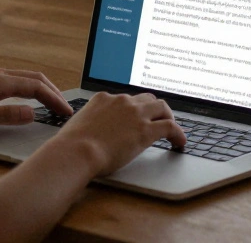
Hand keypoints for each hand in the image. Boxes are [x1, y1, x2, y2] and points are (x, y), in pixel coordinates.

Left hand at [0, 68, 72, 136]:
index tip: (66, 112)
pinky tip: (30, 98)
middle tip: (66, 107)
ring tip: (53, 103)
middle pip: (34, 78)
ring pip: (26, 78)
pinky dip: (30, 89)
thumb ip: (8, 115)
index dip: (54, 99)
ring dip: (43, 89)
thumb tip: (33, 113)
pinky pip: (16, 82)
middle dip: (53, 91)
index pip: (36, 87)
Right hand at [54, 92, 185, 176]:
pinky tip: (179, 142)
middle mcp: (121, 101)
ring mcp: (135, 113)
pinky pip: (170, 127)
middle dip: (153, 110)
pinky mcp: (146, 129)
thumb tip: (91, 133)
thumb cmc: (71, 146)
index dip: (134, 109)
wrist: (76, 151)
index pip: (125, 99)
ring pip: (161, 107)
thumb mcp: (79, 126)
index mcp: (103, 99)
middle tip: (158, 120)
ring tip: (172, 131)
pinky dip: (178, 134)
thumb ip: (90, 123)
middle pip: (146, 99)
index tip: (137, 117)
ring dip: (168, 117)